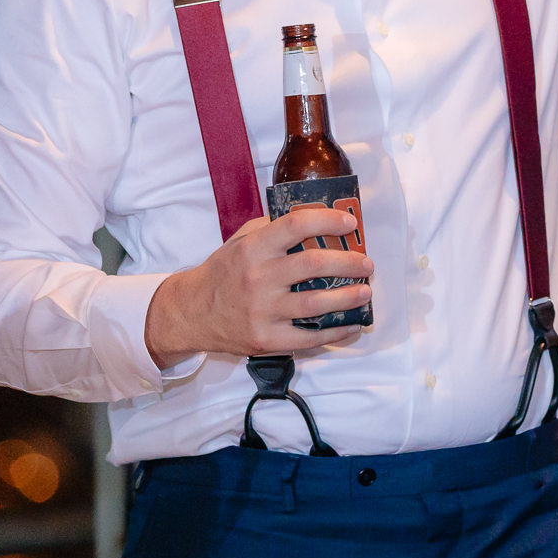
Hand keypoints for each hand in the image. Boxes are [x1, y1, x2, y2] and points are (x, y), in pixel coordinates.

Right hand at [145, 206, 372, 366]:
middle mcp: (258, 278)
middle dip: (349, 262)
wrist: (191, 314)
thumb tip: (315, 219)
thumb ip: (272, 228)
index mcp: (253, 248)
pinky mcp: (266, 339)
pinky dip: (336, 331)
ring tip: (366, 291)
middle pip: (313, 264)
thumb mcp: (240, 242)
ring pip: (316, 302)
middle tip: (367, 263)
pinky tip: (353, 324)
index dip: (328, 220)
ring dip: (349, 297)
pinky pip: (309, 336)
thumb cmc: (224, 273)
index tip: (351, 223)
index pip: (296, 225)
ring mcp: (262, 311)